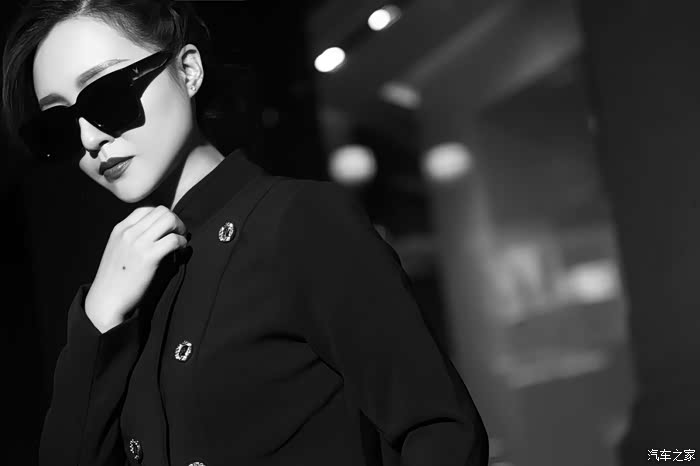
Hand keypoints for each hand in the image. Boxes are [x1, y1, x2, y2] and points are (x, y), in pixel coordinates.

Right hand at [84, 206, 187, 332]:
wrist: (107, 300)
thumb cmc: (116, 278)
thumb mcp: (118, 249)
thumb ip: (132, 237)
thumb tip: (156, 231)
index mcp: (120, 229)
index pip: (148, 208)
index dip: (162, 217)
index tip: (167, 230)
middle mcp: (129, 232)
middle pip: (162, 211)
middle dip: (175, 221)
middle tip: (178, 235)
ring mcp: (138, 243)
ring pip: (170, 220)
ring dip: (180, 229)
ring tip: (180, 242)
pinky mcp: (149, 257)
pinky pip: (174, 239)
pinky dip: (182, 243)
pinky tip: (180, 252)